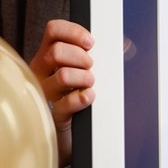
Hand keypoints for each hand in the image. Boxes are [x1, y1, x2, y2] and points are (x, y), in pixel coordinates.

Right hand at [29, 19, 94, 166]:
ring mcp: (44, 95)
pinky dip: (82, 98)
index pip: (53, 31)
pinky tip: (89, 97)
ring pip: (63, 75)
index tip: (90, 43)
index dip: (73, 32)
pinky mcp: (53, 116)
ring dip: (84, 78)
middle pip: (56, 51)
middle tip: (91, 68)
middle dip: (81, 57)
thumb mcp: (85, 73)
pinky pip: (65, 103)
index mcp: (48, 56)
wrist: (70, 136)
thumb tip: (127, 47)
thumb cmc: (79, 99)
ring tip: (90, 85)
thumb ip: (101, 58)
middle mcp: (40, 73)